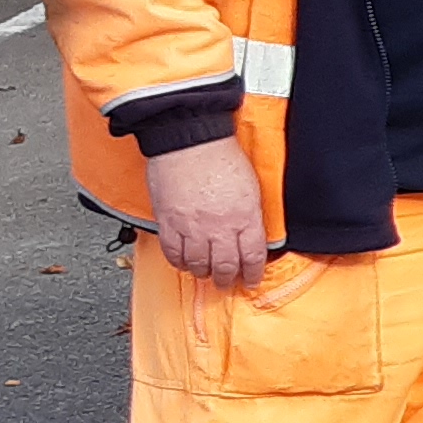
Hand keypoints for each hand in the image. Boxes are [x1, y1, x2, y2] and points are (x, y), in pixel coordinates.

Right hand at [147, 134, 269, 285]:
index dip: (252, 274)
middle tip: (225, 283)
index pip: (253, 257)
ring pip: (198, 264)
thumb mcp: (250, 186)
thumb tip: (251, 234)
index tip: (250, 280)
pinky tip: (183, 261)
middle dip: (226, 279)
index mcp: (245, 217)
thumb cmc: (220, 155)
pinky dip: (178, 262)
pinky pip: (173, 253)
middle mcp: (220, 227)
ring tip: (204, 273)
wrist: (189, 139)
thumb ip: (250, 214)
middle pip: (224, 266)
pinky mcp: (169, 223)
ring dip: (202, 273)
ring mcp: (192, 227)